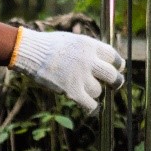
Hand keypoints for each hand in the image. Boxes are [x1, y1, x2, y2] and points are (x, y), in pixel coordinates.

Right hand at [9, 28, 125, 112]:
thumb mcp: (74, 40)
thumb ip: (89, 50)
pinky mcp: (72, 90)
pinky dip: (92, 108)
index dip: (118, 65)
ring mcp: (81, 76)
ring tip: (83, 88)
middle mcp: (89, 60)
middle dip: (116, 82)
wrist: (31, 51)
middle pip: (112, 75)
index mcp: (90, 45)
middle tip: (114, 85)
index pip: (113, 57)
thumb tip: (106, 61)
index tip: (119, 69)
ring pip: (98, 91)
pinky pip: (90, 104)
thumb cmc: (50, 45)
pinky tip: (92, 110)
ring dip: (94, 92)